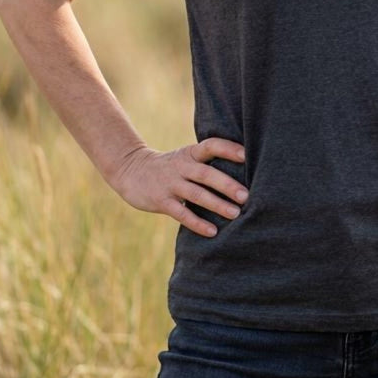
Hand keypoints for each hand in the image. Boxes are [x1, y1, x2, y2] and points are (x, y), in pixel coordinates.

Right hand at [109, 138, 247, 237]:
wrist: (131, 170)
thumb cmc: (170, 166)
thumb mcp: (186, 157)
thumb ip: (207, 163)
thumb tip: (244, 172)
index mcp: (190, 153)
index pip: (211, 145)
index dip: (228, 149)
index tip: (247, 155)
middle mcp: (181, 166)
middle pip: (206, 174)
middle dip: (227, 185)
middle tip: (246, 196)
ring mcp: (171, 184)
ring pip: (196, 194)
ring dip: (216, 204)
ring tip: (235, 214)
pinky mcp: (161, 201)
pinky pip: (181, 213)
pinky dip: (197, 223)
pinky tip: (212, 231)